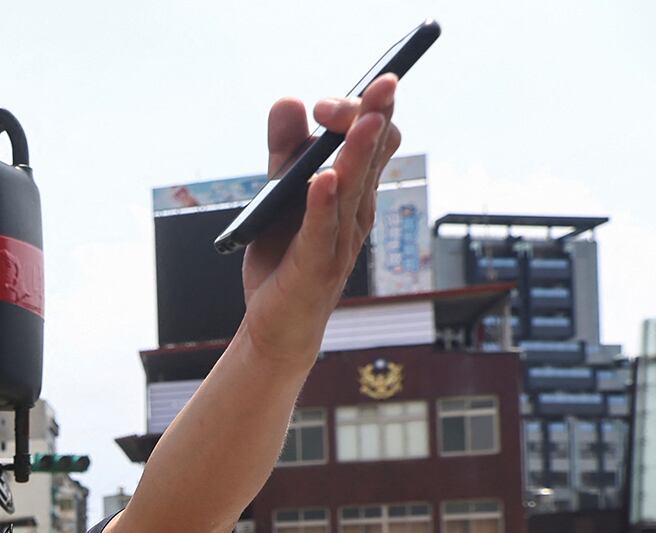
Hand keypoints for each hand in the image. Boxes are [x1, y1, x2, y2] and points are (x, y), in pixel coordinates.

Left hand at [240, 73, 404, 364]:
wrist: (275, 326)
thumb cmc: (285, 258)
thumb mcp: (280, 194)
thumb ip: (285, 149)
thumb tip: (289, 99)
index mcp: (354, 191)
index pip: (376, 138)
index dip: (363, 109)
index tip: (329, 101)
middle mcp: (355, 212)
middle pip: (374, 154)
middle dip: (374, 115)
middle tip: (380, 83)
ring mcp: (339, 240)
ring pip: (354, 188)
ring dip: (359, 152)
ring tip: (364, 119)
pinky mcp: (315, 267)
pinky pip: (322, 231)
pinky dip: (321, 205)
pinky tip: (321, 180)